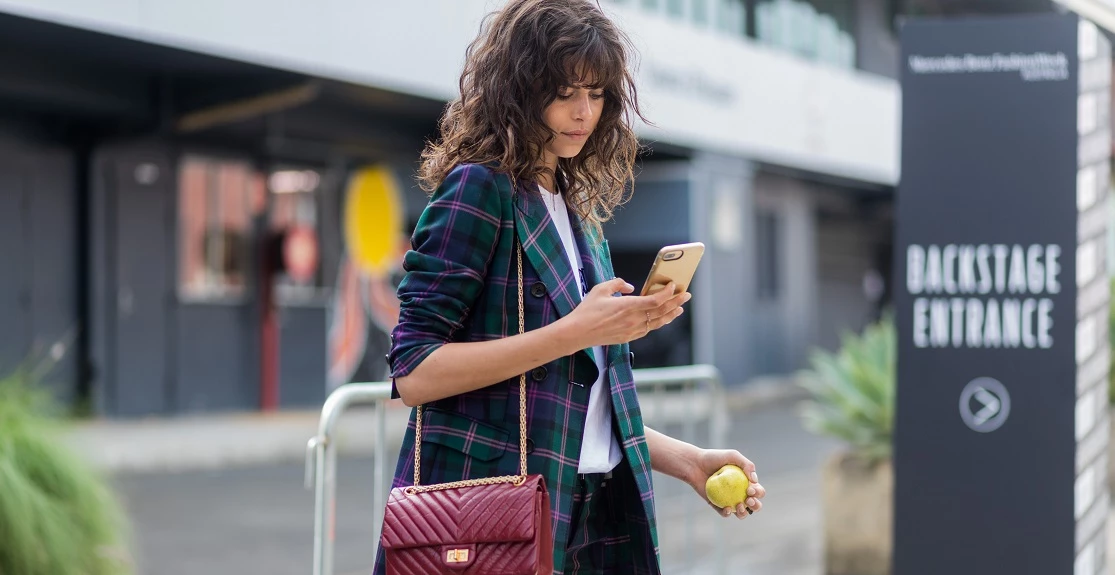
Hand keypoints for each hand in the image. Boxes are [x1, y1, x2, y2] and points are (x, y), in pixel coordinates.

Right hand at [562, 277, 690, 348]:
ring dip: (670, 315)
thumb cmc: (587, 310)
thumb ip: (617, 284)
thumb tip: (630, 286)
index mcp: (627, 306)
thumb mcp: (600, 289)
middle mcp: (633, 319)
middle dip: (675, 302)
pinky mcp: (628, 337)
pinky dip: (657, 323)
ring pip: (657, 323)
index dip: (668, 293)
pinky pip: (647, 330)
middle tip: (686, 295)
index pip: (655, 300)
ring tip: (678, 309)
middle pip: (661, 311)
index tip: (674, 286)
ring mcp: (631, 330)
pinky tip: (660, 319)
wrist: (577, 333)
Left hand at [688, 448, 765, 519]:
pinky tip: (727, 509)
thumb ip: (747, 464)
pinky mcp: (717, 505)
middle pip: (754, 504)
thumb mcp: (732, 455)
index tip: (750, 489)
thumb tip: (754, 480)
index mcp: (746, 482)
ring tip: (739, 506)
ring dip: (744, 513)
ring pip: (741, 513)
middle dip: (756, 506)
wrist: (694, 464)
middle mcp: (739, 493)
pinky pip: (725, 513)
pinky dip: (728, 513)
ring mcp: (729, 500)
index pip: (758, 490)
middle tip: (748, 500)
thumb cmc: (714, 458)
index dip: (758, 492)